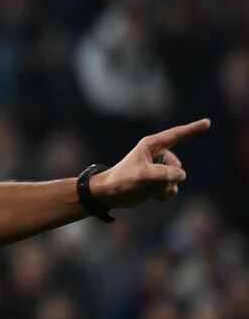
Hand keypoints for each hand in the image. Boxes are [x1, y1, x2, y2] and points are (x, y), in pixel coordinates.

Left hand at [91, 119, 209, 207]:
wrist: (110, 195)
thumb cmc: (121, 180)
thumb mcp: (142, 176)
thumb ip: (163, 174)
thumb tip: (182, 175)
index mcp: (152, 146)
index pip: (176, 135)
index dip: (192, 129)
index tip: (207, 122)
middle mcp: (158, 155)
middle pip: (177, 166)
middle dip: (166, 177)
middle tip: (147, 181)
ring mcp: (160, 169)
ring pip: (176, 179)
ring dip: (164, 188)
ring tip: (146, 188)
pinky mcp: (160, 181)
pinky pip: (172, 189)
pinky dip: (163, 195)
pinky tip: (150, 195)